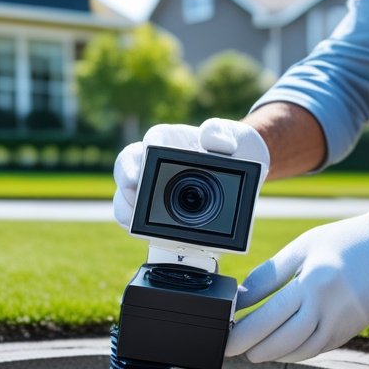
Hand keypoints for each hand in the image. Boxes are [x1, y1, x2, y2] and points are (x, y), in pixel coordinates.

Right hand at [112, 119, 270, 228]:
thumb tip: (208, 138)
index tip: (137, 178)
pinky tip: (145, 235)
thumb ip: (221, 133)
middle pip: (127, 169)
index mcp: (170, 139)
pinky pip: (140, 217)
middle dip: (125, 187)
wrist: (243, 171)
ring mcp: (153, 185)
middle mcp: (155, 160)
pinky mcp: (159, 208)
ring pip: (127, 196)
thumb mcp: (237, 137)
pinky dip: (137, 226)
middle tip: (133, 201)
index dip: (138, 159)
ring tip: (133, 222)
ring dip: (125, 209)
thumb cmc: (236, 148)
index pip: (149, 143)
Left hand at [225, 190, 368, 362]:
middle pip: (282, 341)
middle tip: (232, 348)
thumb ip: (270, 274)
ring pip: (300, 351)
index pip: (269, 317)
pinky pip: (317, 349)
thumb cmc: (346, 241)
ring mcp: (342, 323)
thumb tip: (242, 297)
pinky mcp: (351, 330)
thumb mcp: (303, 248)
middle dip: (253, 349)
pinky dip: (295, 352)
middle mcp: (329, 308)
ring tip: (253, 351)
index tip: (226, 337)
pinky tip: (279, 349)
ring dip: (273, 355)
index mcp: (314, 283)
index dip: (244, 332)